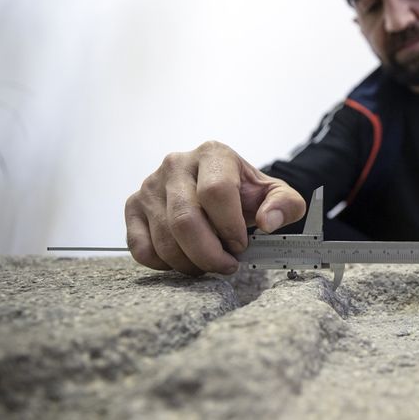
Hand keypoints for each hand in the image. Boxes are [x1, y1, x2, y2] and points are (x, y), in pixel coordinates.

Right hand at [124, 141, 305, 275]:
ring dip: (190, 263)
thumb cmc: (246, 194)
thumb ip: (285, 205)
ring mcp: (150, 185)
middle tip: (227, 265)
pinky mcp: (133, 206)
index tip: (241, 245)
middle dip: (209, 254)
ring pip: (164, 238)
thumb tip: (268, 222)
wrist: (220, 190)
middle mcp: (176, 164)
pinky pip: (141, 247)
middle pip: (185, 219)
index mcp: (213, 154)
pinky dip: (164, 264)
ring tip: (210, 263)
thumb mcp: (276, 194)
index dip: (230, 227)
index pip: (216, 192)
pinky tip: (185, 259)